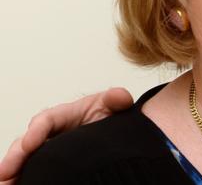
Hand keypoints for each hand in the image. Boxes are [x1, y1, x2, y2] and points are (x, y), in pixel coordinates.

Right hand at [0, 87, 133, 181]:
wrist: (113, 132)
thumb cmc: (108, 114)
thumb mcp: (113, 104)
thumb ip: (116, 99)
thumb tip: (120, 96)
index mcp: (64, 115)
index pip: (46, 119)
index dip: (36, 131)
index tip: (29, 144)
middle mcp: (50, 132)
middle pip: (27, 142)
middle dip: (15, 156)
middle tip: (6, 172)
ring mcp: (47, 148)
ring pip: (24, 159)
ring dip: (13, 170)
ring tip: (6, 184)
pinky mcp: (48, 162)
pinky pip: (31, 169)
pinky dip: (21, 178)